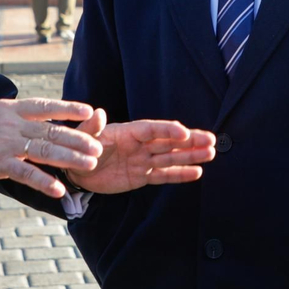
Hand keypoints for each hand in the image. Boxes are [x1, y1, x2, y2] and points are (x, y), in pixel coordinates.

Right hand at [0, 98, 101, 196]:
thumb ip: (19, 117)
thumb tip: (45, 119)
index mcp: (11, 109)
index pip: (45, 107)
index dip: (68, 108)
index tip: (89, 111)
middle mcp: (11, 124)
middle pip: (50, 131)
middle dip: (77, 139)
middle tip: (98, 147)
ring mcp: (4, 143)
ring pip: (43, 150)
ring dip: (69, 158)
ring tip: (89, 164)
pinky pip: (24, 173)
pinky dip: (43, 181)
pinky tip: (59, 189)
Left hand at [63, 112, 214, 193]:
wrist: (76, 170)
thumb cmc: (80, 147)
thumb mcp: (83, 137)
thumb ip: (92, 127)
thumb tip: (99, 112)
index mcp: (128, 132)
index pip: (152, 130)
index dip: (168, 131)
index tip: (184, 133)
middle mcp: (140, 145)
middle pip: (169, 142)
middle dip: (190, 141)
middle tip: (211, 140)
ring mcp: (143, 160)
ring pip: (171, 158)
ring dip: (191, 156)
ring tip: (211, 154)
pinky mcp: (142, 177)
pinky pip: (163, 175)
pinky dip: (179, 174)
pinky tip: (197, 172)